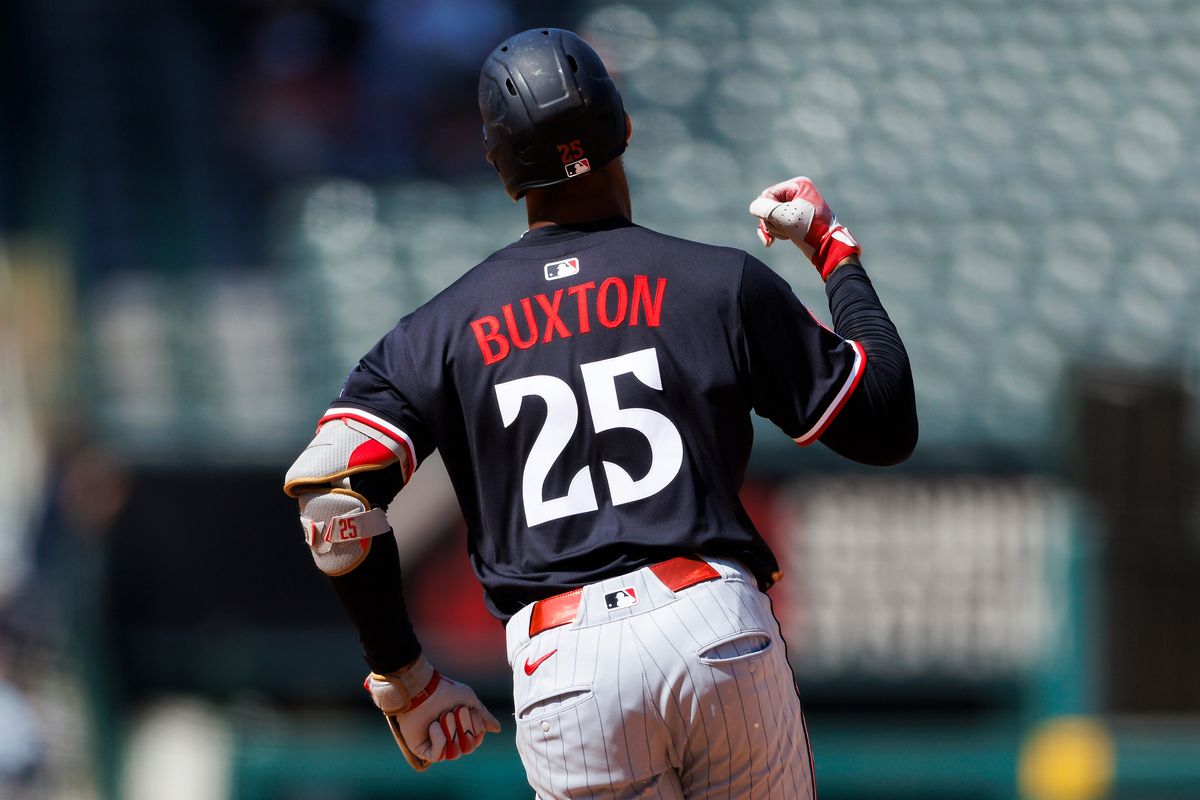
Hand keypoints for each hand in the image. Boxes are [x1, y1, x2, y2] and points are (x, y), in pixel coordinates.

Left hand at [365, 656, 502, 770]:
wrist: (423, 688)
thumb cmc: (445, 691)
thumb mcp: (470, 701)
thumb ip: (483, 716)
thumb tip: (497, 729)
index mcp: (461, 729)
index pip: (476, 741)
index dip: (475, 728)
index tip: (467, 710)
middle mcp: (450, 739)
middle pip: (468, 748)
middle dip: (463, 728)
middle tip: (454, 711)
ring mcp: (437, 745)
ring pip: (455, 753)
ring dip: (451, 731)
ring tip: (443, 716)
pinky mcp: (423, 750)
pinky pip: (438, 755)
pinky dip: (439, 738)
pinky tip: (433, 724)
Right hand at [748, 176, 860, 279]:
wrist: (827, 248)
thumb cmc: (809, 230)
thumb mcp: (784, 216)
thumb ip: (764, 208)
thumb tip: (754, 207)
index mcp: (799, 185)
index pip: (768, 194)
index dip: (767, 211)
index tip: (777, 224)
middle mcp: (798, 192)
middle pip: (768, 205)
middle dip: (770, 221)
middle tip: (779, 233)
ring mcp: (796, 206)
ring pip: (771, 215)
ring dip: (773, 229)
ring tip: (786, 237)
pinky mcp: (795, 219)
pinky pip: (776, 223)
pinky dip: (774, 232)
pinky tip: (772, 242)